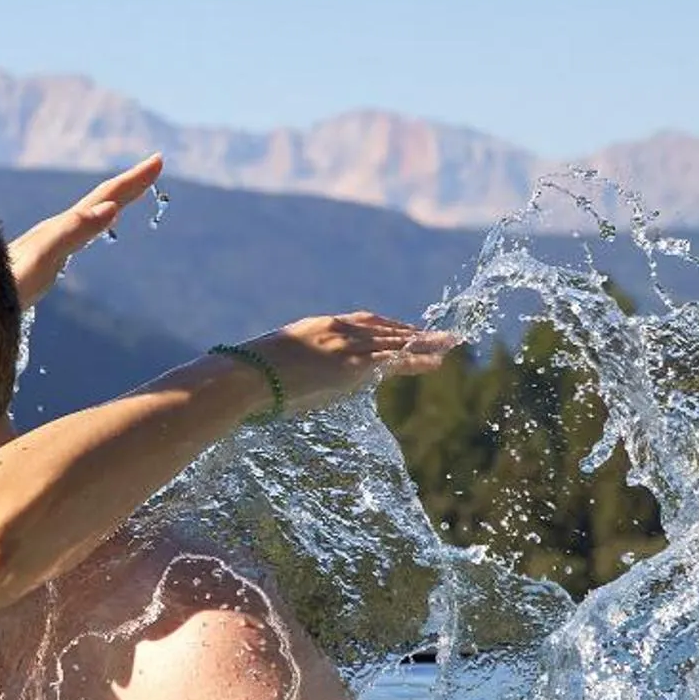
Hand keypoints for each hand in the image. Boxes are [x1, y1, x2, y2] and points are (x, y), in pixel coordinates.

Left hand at [7, 155, 163, 304]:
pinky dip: (92, 224)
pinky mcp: (38, 262)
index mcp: (62, 227)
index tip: (159, 159)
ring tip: (127, 195)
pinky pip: (76, 233)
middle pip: (98, 199)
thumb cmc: (5, 283)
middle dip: (127, 184)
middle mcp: (55, 230)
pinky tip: (87, 231)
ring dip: (111, 201)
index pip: (105, 196)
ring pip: (86, 214)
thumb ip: (74, 231)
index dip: (132, 180)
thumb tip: (111, 207)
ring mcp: (46, 245)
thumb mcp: (44, 257)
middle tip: (154, 166)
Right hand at [233, 313, 458, 410]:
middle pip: (387, 328)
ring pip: (397, 341)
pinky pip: (394, 358)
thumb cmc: (252, 374)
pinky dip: (417, 358)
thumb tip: (292, 378)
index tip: (408, 331)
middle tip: (441, 336)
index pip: (364, 322)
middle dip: (415, 332)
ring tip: (451, 344)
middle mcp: (339, 330)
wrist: (247, 375)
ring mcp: (347, 346)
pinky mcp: (353, 365)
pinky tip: (435, 361)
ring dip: (427, 342)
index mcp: (321, 325)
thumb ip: (296, 362)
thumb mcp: (279, 360)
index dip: (390, 327)